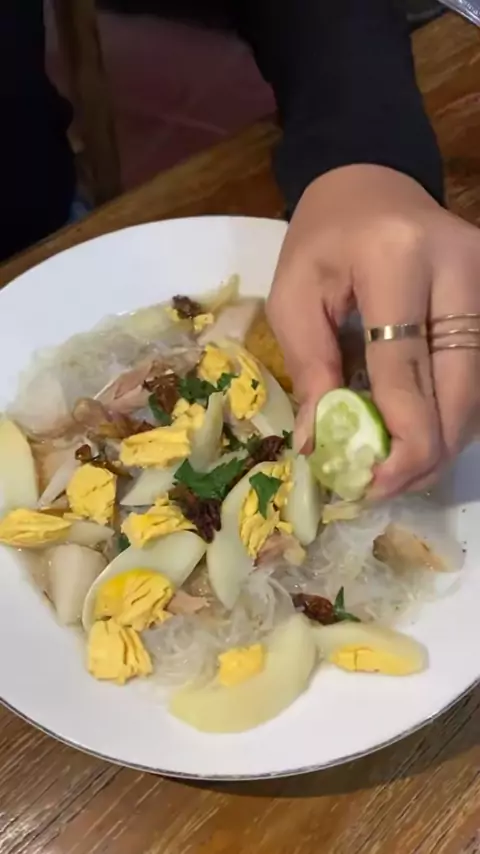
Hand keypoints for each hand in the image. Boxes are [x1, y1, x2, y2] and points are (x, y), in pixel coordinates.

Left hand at [267, 164, 479, 496]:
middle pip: (461, 382)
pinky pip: (479, 366)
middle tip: (393, 486)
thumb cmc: (321, 239)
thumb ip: (310, 368)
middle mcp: (457, 264)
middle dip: (431, 448)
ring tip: (404, 467)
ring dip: (446, 435)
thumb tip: (321, 444)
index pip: (406, 367)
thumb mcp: (294, 297)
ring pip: (478, 381)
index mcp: (395, 259)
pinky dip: (454, 408)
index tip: (377, 484)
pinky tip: (424, 430)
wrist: (369, 182)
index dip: (399, 435)